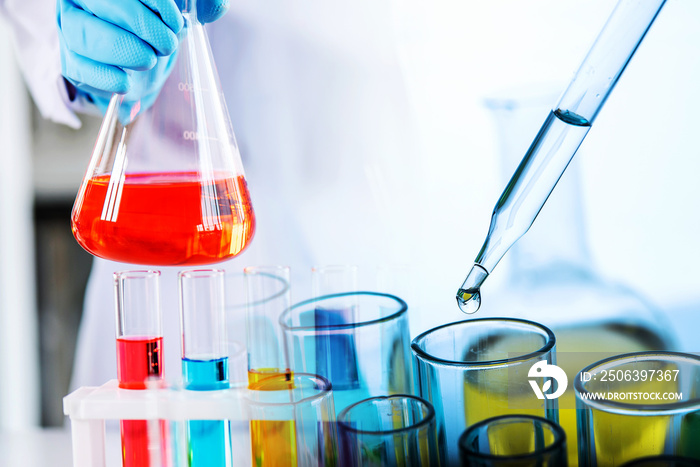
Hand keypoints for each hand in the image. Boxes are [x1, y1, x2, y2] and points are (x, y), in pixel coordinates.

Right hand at [57, 0, 228, 113]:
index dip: (154, 2)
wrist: (142, 58)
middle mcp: (82, 0)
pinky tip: (127, 82)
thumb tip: (217, 8)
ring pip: (82, 33)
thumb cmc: (157, 25)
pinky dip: (106, 78)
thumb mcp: (177, 9)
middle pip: (100, 2)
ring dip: (123, 49)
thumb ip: (199, 2)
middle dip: (140, 24)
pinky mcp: (72, 61)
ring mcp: (72, 28)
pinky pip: (78, 68)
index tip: (175, 21)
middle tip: (166, 43)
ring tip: (148, 59)